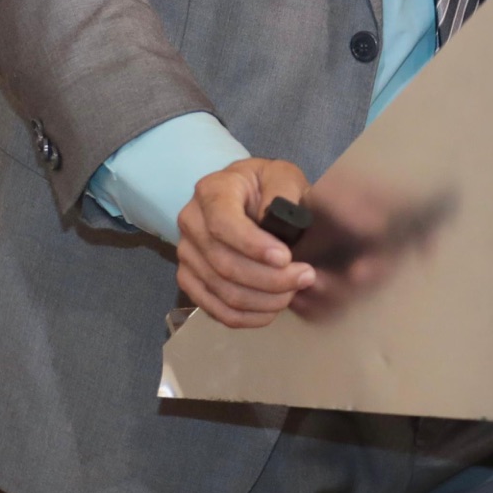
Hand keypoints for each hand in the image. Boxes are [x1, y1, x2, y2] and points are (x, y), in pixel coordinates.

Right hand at [175, 157, 316, 329]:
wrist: (247, 197)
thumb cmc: (266, 186)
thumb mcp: (281, 175)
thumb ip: (283, 190)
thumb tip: (277, 219)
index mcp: (212, 191)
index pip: (222, 223)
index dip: (252, 246)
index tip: (284, 258)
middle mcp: (191, 222)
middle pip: (224, 263)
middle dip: (269, 279)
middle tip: (304, 277)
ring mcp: (187, 254)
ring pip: (221, 290)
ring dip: (262, 300)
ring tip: (293, 292)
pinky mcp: (190, 280)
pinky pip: (215, 309)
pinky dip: (246, 317)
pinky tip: (271, 310)